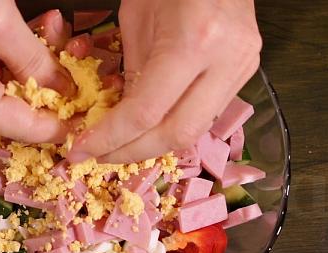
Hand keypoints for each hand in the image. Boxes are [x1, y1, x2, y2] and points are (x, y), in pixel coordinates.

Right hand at [0, 0, 73, 142]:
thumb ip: (35, 61)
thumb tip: (64, 90)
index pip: (20, 127)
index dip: (58, 126)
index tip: (90, 122)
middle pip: (19, 105)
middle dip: (52, 83)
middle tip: (76, 56)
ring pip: (14, 82)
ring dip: (40, 59)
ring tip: (56, 29)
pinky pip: (1, 64)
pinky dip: (22, 49)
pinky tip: (41, 26)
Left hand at [67, 0, 261, 162]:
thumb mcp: (136, 18)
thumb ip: (132, 72)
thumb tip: (119, 119)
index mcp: (193, 41)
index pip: (147, 112)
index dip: (110, 139)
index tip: (81, 150)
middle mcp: (226, 61)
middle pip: (177, 134)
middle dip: (132, 153)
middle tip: (99, 157)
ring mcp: (242, 69)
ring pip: (195, 131)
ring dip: (152, 145)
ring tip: (119, 148)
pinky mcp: (245, 73)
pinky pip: (204, 115)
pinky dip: (172, 128)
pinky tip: (148, 130)